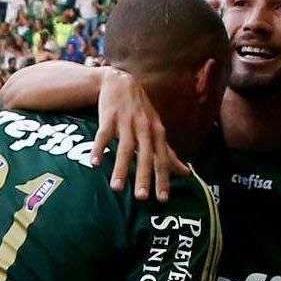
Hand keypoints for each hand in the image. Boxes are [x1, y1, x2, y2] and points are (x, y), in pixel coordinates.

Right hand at [88, 66, 180, 200]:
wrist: (120, 81)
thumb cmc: (140, 110)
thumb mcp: (157, 128)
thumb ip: (168, 152)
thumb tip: (186, 173)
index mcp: (157, 132)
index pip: (162, 159)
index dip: (163, 179)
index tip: (163, 199)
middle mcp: (144, 127)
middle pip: (145, 155)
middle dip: (144, 176)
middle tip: (142, 198)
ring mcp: (126, 121)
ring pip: (125, 148)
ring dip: (121, 168)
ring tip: (116, 188)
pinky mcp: (108, 117)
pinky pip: (103, 135)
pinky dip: (98, 149)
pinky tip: (94, 163)